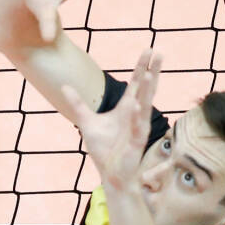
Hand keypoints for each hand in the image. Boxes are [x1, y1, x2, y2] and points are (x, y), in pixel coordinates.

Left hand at [64, 49, 160, 189]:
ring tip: (151, 74)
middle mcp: (136, 115)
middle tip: (159, 52)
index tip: (148, 49)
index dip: (142, 67)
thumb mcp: (86, 122)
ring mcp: (138, 127)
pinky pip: (139, 127)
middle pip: (146, 89)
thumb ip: (78, 103)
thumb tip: (64, 86)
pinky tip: (138, 104)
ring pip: (145, 105)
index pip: (136, 83)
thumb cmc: (104, 149)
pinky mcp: (137, 142)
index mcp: (127, 108)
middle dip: (152, 71)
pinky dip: (138, 116)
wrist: (112, 174)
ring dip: (148, 90)